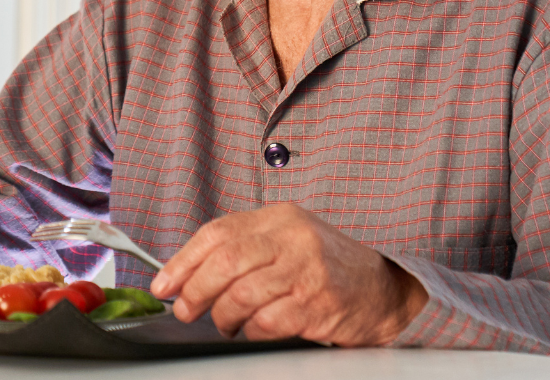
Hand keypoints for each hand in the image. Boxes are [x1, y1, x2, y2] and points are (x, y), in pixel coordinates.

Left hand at [149, 205, 427, 345]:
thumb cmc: (328, 268)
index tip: (163, 283)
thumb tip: (187, 274)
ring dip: (223, 317)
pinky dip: (251, 332)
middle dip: (195, 290)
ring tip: (224, 325)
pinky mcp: (318, 304)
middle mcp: (294, 237)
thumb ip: (245, 250)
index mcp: (280, 217)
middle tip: (185, 310)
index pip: (218, 232)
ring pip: (241, 294)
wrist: (386, 290)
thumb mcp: (288, 242)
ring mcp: (308, 270)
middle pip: (225, 261)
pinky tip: (253, 333)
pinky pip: (267, 322)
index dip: (183, 260)